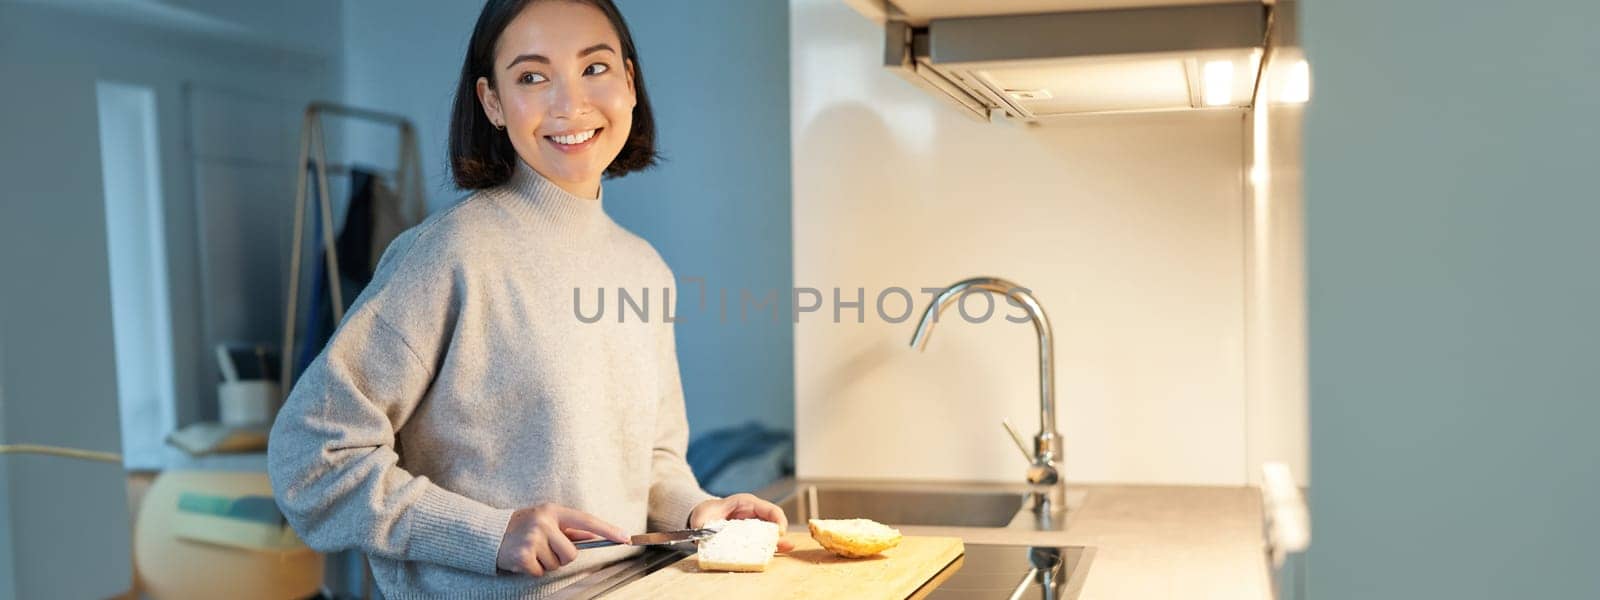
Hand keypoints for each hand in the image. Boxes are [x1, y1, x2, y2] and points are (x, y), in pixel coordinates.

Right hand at [497, 503, 625, 575]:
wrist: (489, 534)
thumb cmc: (523, 527)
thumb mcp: (547, 521)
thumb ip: (571, 529)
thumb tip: (597, 535)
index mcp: (553, 511)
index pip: (586, 521)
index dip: (608, 530)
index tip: (625, 538)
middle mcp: (543, 522)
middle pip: (571, 553)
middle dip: (560, 556)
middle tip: (544, 548)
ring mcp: (532, 538)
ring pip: (556, 564)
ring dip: (546, 563)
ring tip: (532, 551)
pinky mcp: (522, 555)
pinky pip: (540, 572)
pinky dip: (533, 570)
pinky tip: (523, 559)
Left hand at [688, 493, 794, 552]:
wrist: (702, 518)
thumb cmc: (706, 513)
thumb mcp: (702, 517)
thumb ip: (702, 525)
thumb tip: (703, 535)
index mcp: (746, 503)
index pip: (768, 508)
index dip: (777, 519)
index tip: (779, 531)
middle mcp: (753, 514)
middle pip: (773, 521)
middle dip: (780, 532)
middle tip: (783, 543)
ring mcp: (754, 525)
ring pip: (770, 532)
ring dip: (778, 541)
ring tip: (787, 548)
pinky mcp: (751, 536)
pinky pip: (763, 541)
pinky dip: (769, 547)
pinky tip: (774, 553)